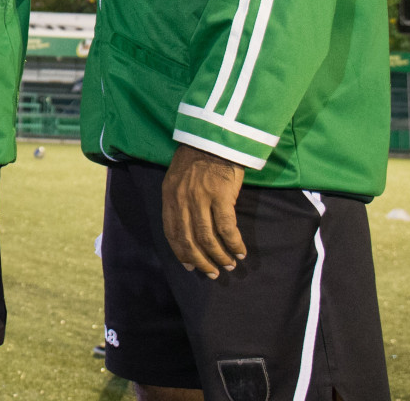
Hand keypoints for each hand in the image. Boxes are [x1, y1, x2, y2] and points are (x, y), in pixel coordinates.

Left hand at [161, 144, 246, 277]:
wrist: (215, 137)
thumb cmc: (198, 156)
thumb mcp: (178, 178)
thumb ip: (179, 200)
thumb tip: (188, 226)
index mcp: (169, 196)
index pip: (172, 233)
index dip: (181, 253)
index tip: (190, 266)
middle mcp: (182, 200)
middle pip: (189, 240)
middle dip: (201, 261)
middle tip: (212, 273)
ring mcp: (201, 199)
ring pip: (208, 238)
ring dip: (219, 256)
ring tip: (228, 265)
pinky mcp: (221, 196)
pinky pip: (227, 228)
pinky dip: (233, 243)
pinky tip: (240, 251)